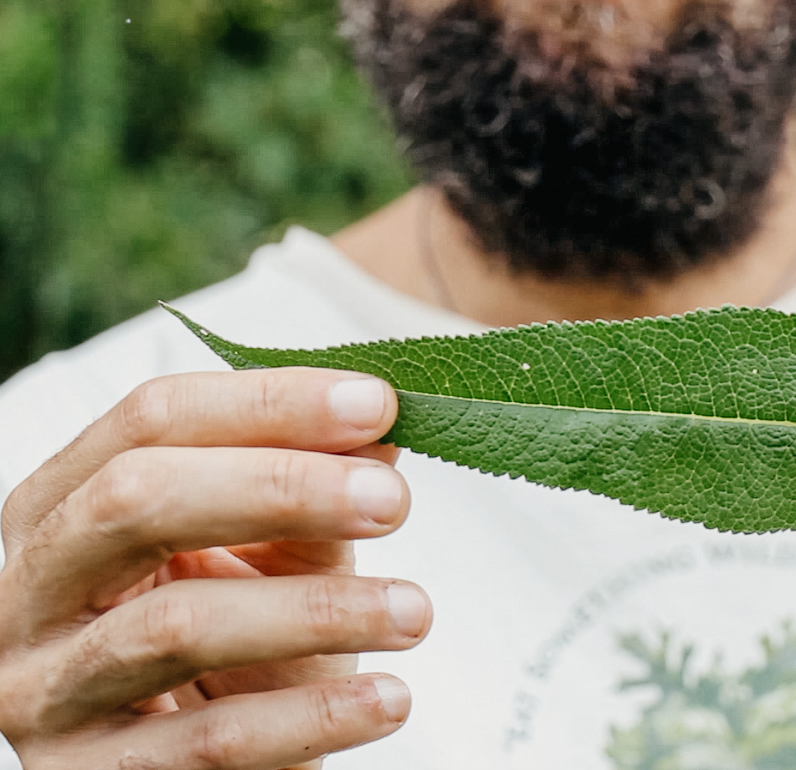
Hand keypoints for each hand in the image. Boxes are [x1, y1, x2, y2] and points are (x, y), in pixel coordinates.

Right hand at [0, 369, 431, 769]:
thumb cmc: (238, 645)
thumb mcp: (271, 556)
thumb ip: (313, 489)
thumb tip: (381, 432)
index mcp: (64, 505)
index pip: (151, 419)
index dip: (269, 403)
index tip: (377, 406)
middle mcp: (32, 589)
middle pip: (136, 499)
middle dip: (280, 487)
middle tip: (392, 501)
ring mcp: (48, 691)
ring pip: (177, 625)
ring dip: (316, 610)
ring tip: (414, 612)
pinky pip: (211, 742)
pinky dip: (313, 717)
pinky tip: (388, 699)